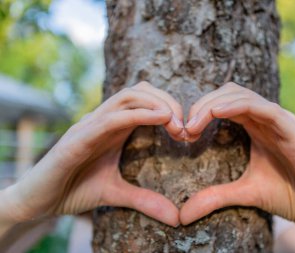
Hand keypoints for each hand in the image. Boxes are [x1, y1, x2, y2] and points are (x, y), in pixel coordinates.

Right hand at [0, 82, 182, 229]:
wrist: (37, 200)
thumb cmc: (74, 190)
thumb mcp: (116, 194)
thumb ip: (144, 200)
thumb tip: (176, 217)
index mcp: (114, 128)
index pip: (145, 100)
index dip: (169, 107)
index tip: (187, 130)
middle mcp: (103, 121)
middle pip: (140, 91)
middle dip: (167, 101)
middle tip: (185, 126)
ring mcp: (89, 125)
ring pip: (126, 97)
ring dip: (156, 104)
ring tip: (175, 122)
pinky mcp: (77, 138)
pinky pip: (109, 118)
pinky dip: (136, 114)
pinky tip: (158, 119)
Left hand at [181, 83, 294, 252]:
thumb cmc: (287, 196)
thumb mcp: (244, 193)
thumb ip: (215, 196)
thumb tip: (183, 214)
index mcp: (257, 127)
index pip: (226, 103)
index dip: (202, 109)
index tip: (184, 130)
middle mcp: (269, 121)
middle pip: (232, 94)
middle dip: (204, 104)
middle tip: (185, 125)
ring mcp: (284, 124)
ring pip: (247, 96)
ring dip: (217, 103)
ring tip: (195, 121)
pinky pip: (269, 110)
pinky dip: (243, 105)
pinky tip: (220, 112)